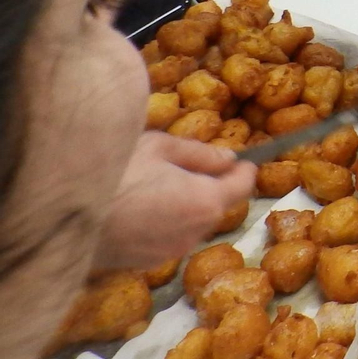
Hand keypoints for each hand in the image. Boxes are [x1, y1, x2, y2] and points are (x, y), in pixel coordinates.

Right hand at [94, 133, 256, 269]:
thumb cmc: (115, 171)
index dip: (244, 169)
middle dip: (211, 186)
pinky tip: (140, 207)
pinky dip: (164, 222)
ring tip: (157, 183)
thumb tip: (228, 159)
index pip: (243, 186)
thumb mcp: (160, 147)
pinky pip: (167, 238)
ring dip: (186, 205)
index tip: (240, 158)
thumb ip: (201, 153)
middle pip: (217, 205)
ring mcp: (168, 252)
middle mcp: (194, 233)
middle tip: (187, 165)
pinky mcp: (144, 263)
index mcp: (205, 202)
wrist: (59, 214)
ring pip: (192, 223)